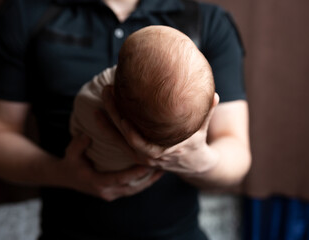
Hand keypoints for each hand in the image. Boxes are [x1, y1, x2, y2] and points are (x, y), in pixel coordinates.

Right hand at [57, 134, 162, 200]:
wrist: (64, 177)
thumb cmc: (70, 162)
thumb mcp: (71, 152)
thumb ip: (78, 144)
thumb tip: (87, 135)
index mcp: (97, 182)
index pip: (121, 178)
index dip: (136, 172)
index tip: (149, 164)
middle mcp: (106, 192)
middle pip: (132, 187)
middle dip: (148, 177)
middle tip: (163, 167)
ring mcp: (111, 194)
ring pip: (134, 190)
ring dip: (149, 181)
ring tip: (163, 171)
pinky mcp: (114, 193)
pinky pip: (132, 189)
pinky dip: (143, 183)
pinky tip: (154, 175)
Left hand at [102, 85, 219, 174]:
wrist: (194, 164)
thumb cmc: (197, 141)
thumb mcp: (202, 128)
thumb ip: (206, 112)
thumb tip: (213, 94)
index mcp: (163, 151)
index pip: (139, 141)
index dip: (128, 129)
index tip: (121, 110)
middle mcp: (149, 156)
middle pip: (124, 137)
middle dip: (112, 115)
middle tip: (106, 92)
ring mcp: (141, 156)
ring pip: (118, 142)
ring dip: (106, 125)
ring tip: (94, 107)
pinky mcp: (138, 154)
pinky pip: (120, 143)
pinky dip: (110, 132)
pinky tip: (101, 117)